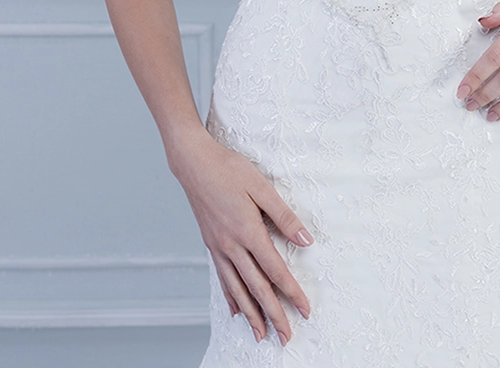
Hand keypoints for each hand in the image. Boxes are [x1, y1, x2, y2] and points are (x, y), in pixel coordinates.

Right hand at [170, 127, 313, 344]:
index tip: (305, 310)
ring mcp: (219, 248)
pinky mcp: (211, 244)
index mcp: (248, 232)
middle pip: (257, 288)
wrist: (194, 163)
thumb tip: (306, 241)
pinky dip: (231, 297)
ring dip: (252, 314)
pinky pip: (223, 278)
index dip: (292, 293)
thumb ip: (284, 216)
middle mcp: (232, 246)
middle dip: (273, 315)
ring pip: (238, 289)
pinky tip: (236, 310)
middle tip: (286, 337)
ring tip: (261, 335)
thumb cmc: (229, 169)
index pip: (275, 271)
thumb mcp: (262, 187)